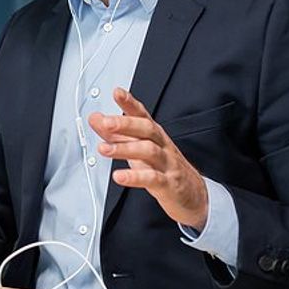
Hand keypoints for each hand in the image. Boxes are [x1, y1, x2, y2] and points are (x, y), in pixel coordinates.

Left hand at [89, 88, 209, 229]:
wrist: (192, 195)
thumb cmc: (162, 167)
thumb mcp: (138, 147)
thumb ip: (115, 133)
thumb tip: (95, 119)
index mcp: (154, 135)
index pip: (142, 115)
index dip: (130, 103)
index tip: (117, 93)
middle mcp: (162, 146)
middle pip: (146, 129)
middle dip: (125, 124)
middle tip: (106, 122)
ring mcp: (167, 164)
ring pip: (149, 151)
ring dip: (125, 149)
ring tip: (104, 149)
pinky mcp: (169, 184)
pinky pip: (152, 178)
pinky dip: (135, 177)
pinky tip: (119, 176)